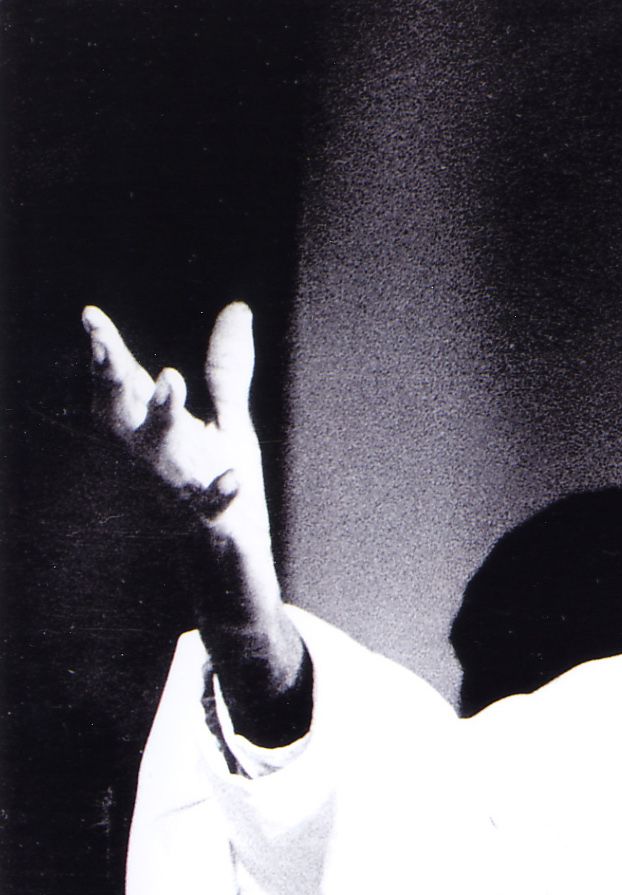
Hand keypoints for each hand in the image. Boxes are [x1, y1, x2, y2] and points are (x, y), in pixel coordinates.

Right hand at [85, 303, 310, 745]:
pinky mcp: (217, 524)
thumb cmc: (220, 486)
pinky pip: (216, 509)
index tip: (89, 316)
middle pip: (130, 413)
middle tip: (102, 345)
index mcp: (159, 432)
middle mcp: (161, 458)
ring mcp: (184, 491)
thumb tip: (238, 306)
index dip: (107, 353)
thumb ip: (228, 368)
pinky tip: (232, 475)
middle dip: (116, 378)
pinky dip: (221, 493)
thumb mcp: (228, 421)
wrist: (228, 568)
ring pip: (165, 453)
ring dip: (164, 418)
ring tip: (171, 379)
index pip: (128, 386)